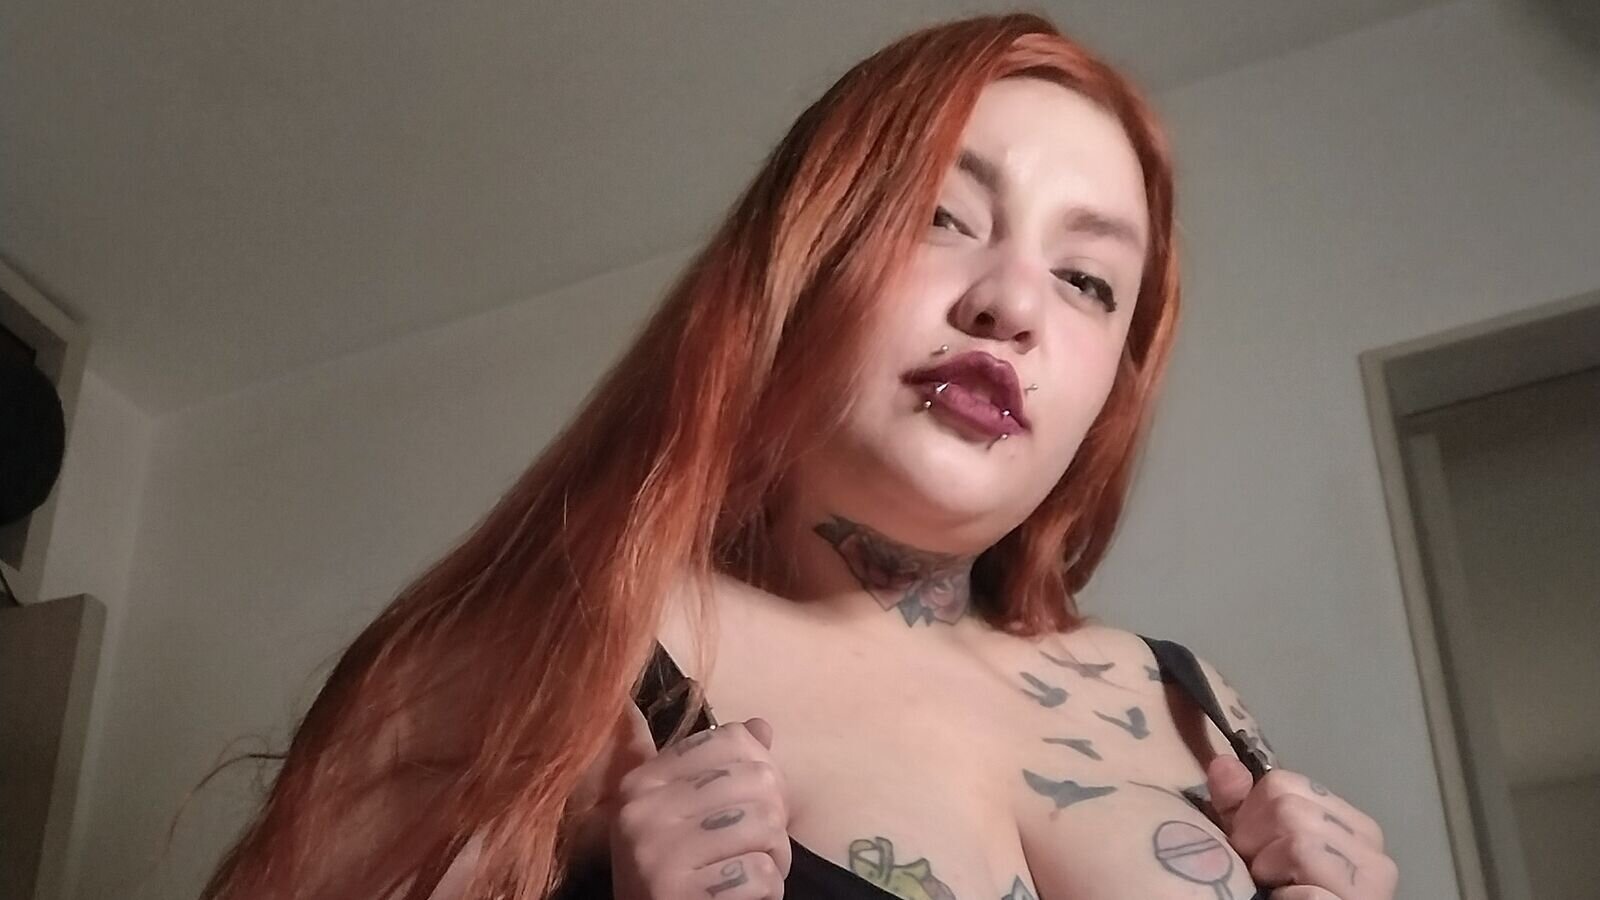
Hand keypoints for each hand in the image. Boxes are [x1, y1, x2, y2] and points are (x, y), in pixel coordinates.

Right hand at [600, 703, 791, 899]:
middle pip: (758, 780)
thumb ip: (718, 769)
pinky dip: (768, 890)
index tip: (752, 804)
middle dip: (774, 820)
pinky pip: (760, 873)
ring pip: (765, 825)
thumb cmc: (676, 876)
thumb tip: (760, 727)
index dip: (762, 771)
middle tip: (758, 849)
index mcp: (642, 781)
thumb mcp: (684, 817)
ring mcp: (656, 853)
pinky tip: (745, 898)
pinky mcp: (676, 893)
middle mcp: (641, 810)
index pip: (730, 739)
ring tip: (753, 873)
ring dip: (775, 858)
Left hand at [1207, 758, 1396, 899]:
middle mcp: (1372, 849)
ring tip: (1279, 889)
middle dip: (1258, 844)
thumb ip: (1239, 807)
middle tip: (1265, 874)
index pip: (1281, 784)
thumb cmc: (1276, 893)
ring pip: (1299, 842)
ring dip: (1271, 871)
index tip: (1255, 849)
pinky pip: (1307, 893)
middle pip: (1287, 809)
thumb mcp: (1253, 846)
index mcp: (1351, 825)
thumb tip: (1222, 764)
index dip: (1251, 816)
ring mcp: (1374, 882)